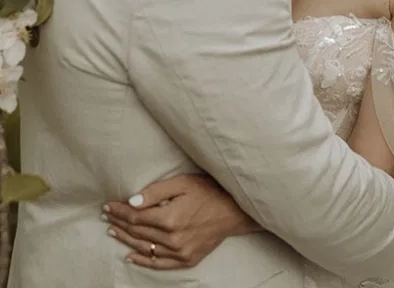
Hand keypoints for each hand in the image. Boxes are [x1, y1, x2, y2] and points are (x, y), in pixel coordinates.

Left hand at [103, 173, 260, 269]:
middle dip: (120, 223)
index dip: (120, 211)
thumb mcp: (183, 183)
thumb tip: (132, 202)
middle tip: (107, 216)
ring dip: (126, 240)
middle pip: (138, 232)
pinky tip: (130, 256)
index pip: (136, 217)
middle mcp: (172, 240)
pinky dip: (142, 260)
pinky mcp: (186, 260)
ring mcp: (179, 253)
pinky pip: (159, 264)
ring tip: (113, 231)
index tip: (107, 206)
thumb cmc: (208, 192)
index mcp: (169, 219)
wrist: (234, 211)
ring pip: (145, 248)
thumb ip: (156, 192)